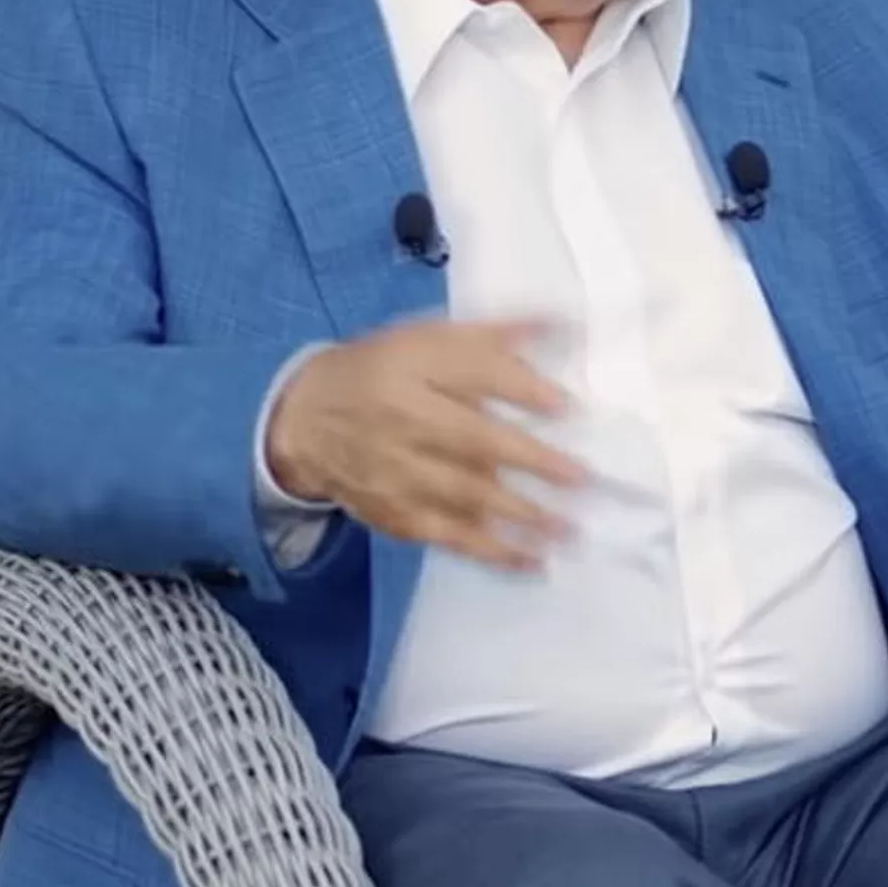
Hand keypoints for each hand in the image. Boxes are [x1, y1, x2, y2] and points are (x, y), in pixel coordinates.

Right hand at [266, 318, 588, 568]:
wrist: (306, 422)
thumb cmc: (383, 372)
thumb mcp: (426, 339)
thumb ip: (493, 337)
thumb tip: (564, 324)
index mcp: (410, 368)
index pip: (471, 374)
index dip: (519, 389)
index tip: (566, 407)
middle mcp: (402, 422)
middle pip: (471, 441)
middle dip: (529, 460)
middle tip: (580, 477)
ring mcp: (399, 476)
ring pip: (464, 496)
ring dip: (521, 515)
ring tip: (571, 527)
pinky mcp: (398, 517)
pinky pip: (450, 538)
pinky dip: (493, 552)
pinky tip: (534, 562)